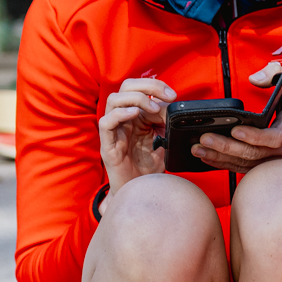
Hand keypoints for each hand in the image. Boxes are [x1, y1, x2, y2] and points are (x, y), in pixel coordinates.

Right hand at [98, 76, 175, 196]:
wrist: (138, 195)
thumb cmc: (147, 170)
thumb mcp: (164, 145)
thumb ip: (166, 128)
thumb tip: (175, 112)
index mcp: (134, 117)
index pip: (139, 89)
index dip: (156, 87)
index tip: (174, 96)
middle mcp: (122, 120)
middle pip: (126, 88)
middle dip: (148, 86)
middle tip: (167, 96)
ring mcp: (113, 132)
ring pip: (114, 100)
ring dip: (136, 99)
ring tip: (154, 108)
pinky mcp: (107, 145)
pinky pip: (106, 123)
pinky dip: (120, 114)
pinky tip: (135, 114)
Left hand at [192, 64, 281, 174]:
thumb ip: (278, 77)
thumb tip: (255, 78)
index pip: (271, 139)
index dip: (253, 136)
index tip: (236, 129)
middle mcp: (278, 152)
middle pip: (250, 154)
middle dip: (225, 147)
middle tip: (204, 138)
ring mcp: (268, 163)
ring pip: (242, 164)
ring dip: (219, 158)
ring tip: (197, 149)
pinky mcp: (260, 170)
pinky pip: (239, 170)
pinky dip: (222, 165)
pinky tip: (206, 157)